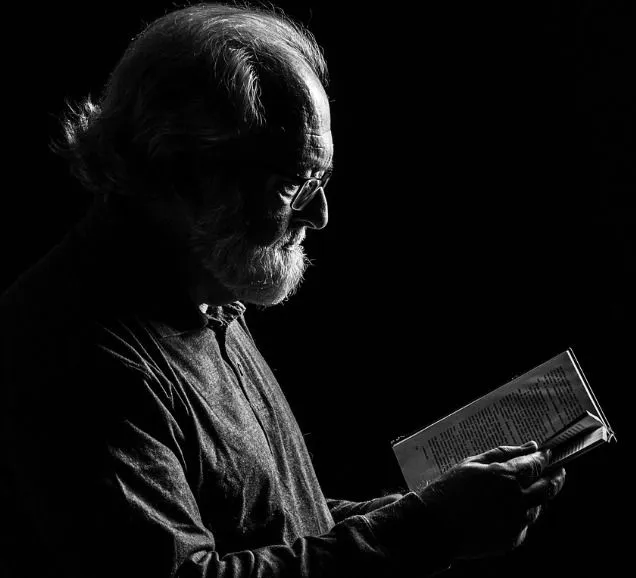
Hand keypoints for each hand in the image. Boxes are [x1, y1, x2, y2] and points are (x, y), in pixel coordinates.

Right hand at [419, 441, 565, 560]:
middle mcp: (516, 500)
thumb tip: (529, 446)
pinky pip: (524, 524)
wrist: (436, 526)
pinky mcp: (512, 539)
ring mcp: (516, 522)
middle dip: (556, 477)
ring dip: (538, 497)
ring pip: (538, 507)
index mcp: (506, 477)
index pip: (536, 464)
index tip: (547, 452)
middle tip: (558, 471)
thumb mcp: (472, 463)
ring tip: (529, 490)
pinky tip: (509, 509)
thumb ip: (503, 453)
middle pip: (548, 487)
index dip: (544, 457)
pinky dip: (522, 514)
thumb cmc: (450, 490)